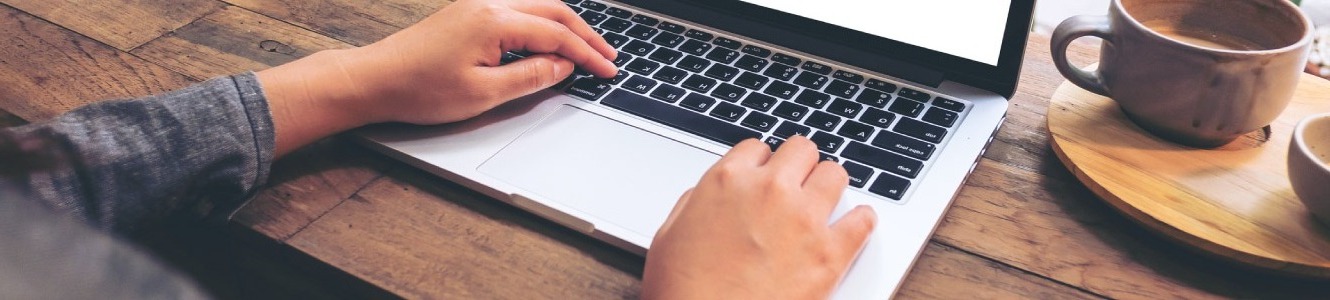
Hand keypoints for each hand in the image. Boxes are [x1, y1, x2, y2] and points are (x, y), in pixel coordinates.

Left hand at [258, 0, 615, 155]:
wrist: (374, 80)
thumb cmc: (419, 89)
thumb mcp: (484, 94)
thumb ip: (530, 77)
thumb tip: (561, 66)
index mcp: (494, 21)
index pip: (556, 35)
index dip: (587, 55)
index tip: (608, 71)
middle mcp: (487, 5)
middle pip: (553, 11)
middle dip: (585, 34)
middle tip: (609, 56)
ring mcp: (475, 7)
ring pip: (535, 8)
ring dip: (564, 28)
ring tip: (586, 50)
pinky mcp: (466, 15)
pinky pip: (515, 13)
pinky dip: (541, 27)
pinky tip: (548, 43)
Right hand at [642, 136, 877, 298]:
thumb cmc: (683, 291)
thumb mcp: (669, 235)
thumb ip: (696, 203)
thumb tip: (710, 194)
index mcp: (727, 181)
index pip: (758, 148)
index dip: (761, 165)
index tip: (763, 177)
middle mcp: (769, 191)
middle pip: (801, 150)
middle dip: (798, 166)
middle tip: (797, 184)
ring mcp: (804, 220)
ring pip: (835, 174)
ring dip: (828, 185)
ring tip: (825, 201)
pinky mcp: (830, 253)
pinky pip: (863, 220)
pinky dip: (861, 220)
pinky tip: (855, 224)